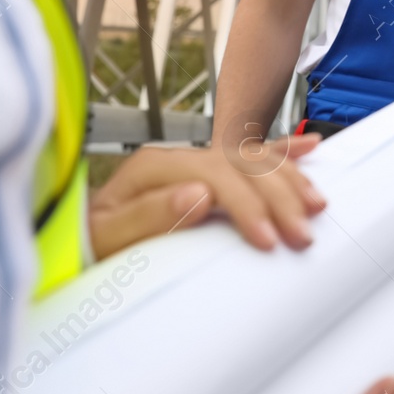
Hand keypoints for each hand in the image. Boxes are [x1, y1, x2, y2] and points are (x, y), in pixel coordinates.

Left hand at [88, 135, 326, 259]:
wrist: (77, 245)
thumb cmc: (88, 246)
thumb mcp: (104, 239)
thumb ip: (146, 216)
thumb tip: (199, 194)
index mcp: (154, 167)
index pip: (214, 175)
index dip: (246, 205)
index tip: (268, 239)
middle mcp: (178, 158)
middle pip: (241, 165)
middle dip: (278, 197)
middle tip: (303, 234)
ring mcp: (195, 163)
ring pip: (254, 159)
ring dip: (290, 178)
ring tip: (317, 205)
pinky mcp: (207, 175)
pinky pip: (251, 156)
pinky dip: (284, 151)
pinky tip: (311, 146)